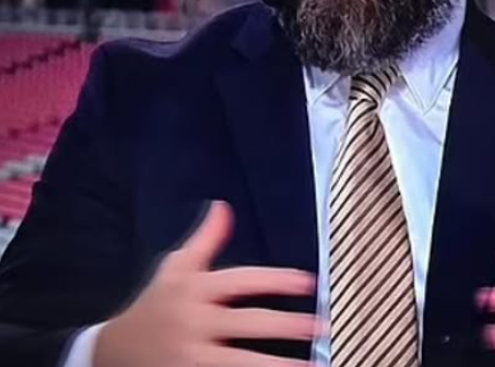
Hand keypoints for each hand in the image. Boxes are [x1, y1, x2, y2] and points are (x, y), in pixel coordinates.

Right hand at [94, 201, 321, 366]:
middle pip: (247, 324)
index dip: (276, 280)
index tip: (308, 282)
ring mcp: (190, 360)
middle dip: (287, 327)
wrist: (111, 355)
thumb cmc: (155, 305)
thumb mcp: (176, 268)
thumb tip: (224, 206)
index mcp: (195, 290)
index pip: (242, 281)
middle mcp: (194, 324)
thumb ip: (206, 240)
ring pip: (240, 365)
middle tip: (321, 326)